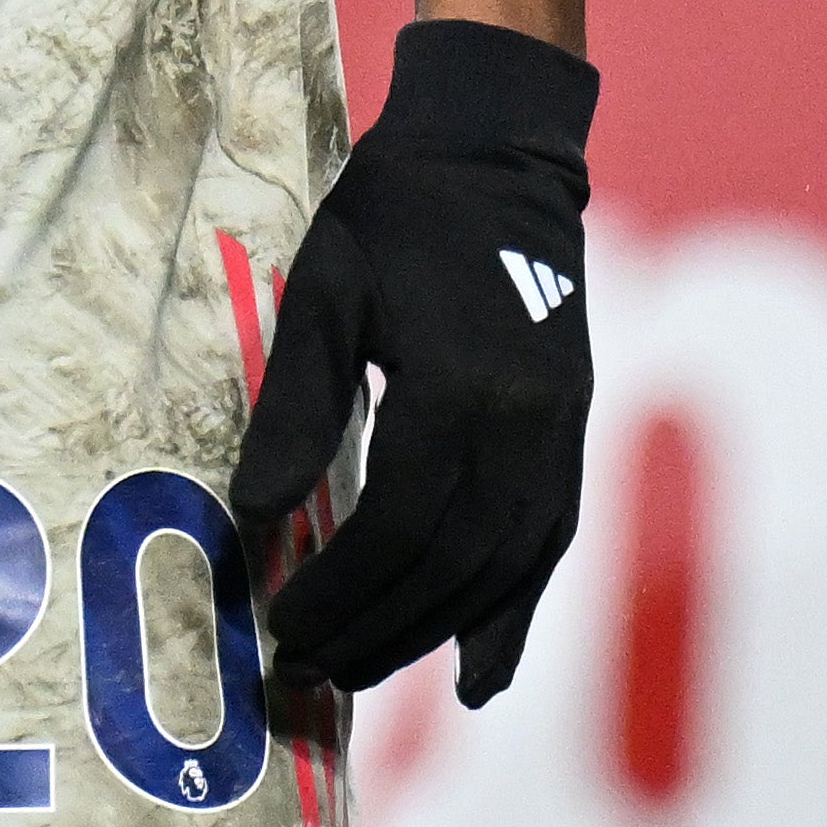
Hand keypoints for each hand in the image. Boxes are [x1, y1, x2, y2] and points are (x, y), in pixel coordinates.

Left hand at [231, 22, 597, 704]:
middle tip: (305, 671)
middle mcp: (522, 419)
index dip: (340, 589)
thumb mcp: (326, 289)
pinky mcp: (570, 429)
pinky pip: (547, 544)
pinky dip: (514, 616)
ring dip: (432, 633)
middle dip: (376, 628)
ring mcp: (558, 428)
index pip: (397, 523)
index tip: (282, 626)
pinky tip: (480, 677)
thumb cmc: (395, 212)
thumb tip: (255, 516)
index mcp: (455, 383)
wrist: (498, 149)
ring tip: (361, 674)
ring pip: (503, 566)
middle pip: (450, 561)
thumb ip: (296, 406)